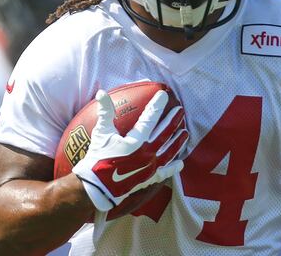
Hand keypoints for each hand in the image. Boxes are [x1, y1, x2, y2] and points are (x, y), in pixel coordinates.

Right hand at [73, 89, 187, 211]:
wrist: (94, 188)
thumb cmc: (97, 159)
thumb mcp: (101, 133)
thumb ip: (105, 112)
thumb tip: (101, 93)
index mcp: (136, 141)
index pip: (150, 118)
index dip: (157, 105)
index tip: (164, 95)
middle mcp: (147, 153)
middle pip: (165, 133)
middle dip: (173, 120)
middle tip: (180, 111)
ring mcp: (150, 167)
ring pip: (169, 151)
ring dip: (178, 141)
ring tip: (186, 133)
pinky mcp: (148, 178)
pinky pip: (164, 172)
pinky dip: (173, 168)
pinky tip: (181, 163)